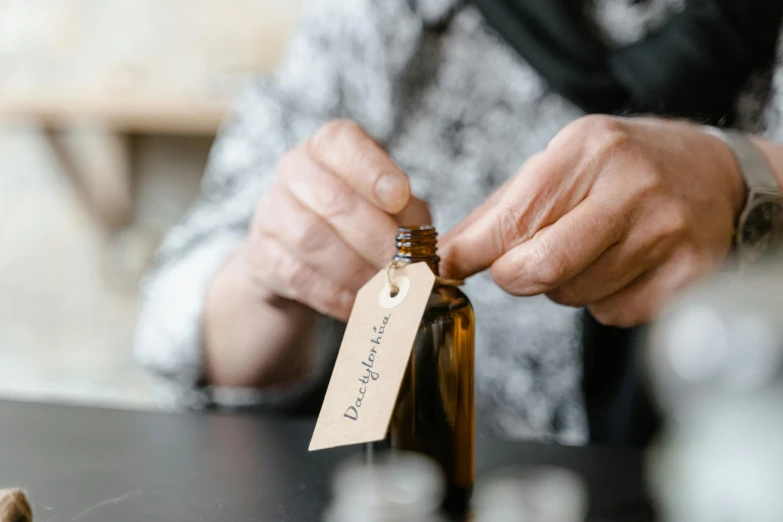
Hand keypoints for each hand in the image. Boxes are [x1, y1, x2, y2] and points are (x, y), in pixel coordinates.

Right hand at [245, 119, 429, 320]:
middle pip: (332, 198)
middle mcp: (295, 168)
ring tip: (382, 290)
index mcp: (330, 146)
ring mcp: (271, 209)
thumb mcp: (393, 211)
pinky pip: (296, 274)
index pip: (343, 142)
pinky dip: (333, 294)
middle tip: (401, 265)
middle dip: (373, 237)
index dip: (373, 171)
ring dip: (354, 270)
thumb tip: (421, 253)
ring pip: (311, 238)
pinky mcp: (260, 253)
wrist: (301, 258)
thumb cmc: (360, 224)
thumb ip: (409, 220)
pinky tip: (357, 305)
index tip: (399, 198)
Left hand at [440, 115, 744, 326]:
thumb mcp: (564, 162)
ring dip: (561, 285)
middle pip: (538, 267)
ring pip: (571, 295)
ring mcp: (664, 234)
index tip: (447, 268)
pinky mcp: (686, 276)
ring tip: (589, 250)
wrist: (714, 175)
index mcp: (588, 151)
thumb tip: (446, 254)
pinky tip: (623, 266)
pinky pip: (611, 313)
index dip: (470, 253)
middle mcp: (630, 189)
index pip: (513, 218)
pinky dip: (602, 299)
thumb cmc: (624, 169)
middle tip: (518, 265)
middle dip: (514, 276)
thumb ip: (502, 207)